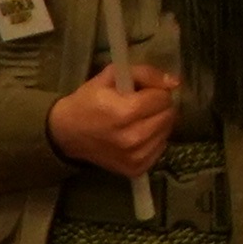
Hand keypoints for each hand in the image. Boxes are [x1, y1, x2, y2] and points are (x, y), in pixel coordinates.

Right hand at [47, 61, 182, 176]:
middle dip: (159, 106)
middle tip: (141, 105)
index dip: (155, 91)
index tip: (141, 92)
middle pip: (168, 116)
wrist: (67, 134)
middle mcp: (133, 138)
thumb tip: (175, 82)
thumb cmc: (88, 101)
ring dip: (158, 123)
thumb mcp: (112, 76)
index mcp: (125, 112)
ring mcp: (135, 157)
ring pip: (167, 133)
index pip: (162, 99)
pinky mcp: (136, 169)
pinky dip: (153, 140)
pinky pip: (160, 149)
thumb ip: (145, 74)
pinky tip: (137, 134)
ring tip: (138, 120)